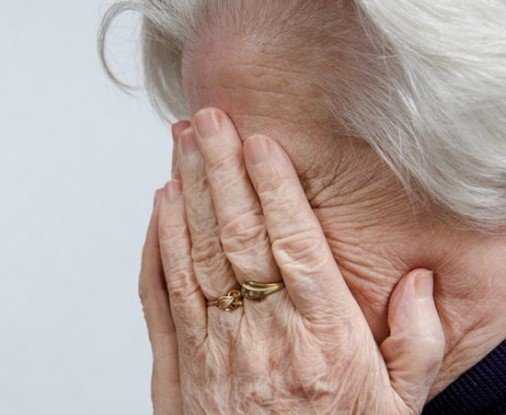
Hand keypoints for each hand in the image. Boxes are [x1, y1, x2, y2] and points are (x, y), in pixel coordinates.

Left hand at [139, 108, 444, 413]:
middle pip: (236, 236)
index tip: (260, 141)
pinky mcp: (175, 369)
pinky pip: (160, 296)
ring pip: (194, 255)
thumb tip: (420, 282)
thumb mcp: (396, 409)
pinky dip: (156, 247)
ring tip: (182, 143)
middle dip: (220, 169)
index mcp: (322, 341)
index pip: (293, 244)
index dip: (273, 187)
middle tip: (208, 119)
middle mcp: (262, 336)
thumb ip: (415, 344)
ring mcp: (211, 350)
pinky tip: (159, 208)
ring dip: (186, 192)